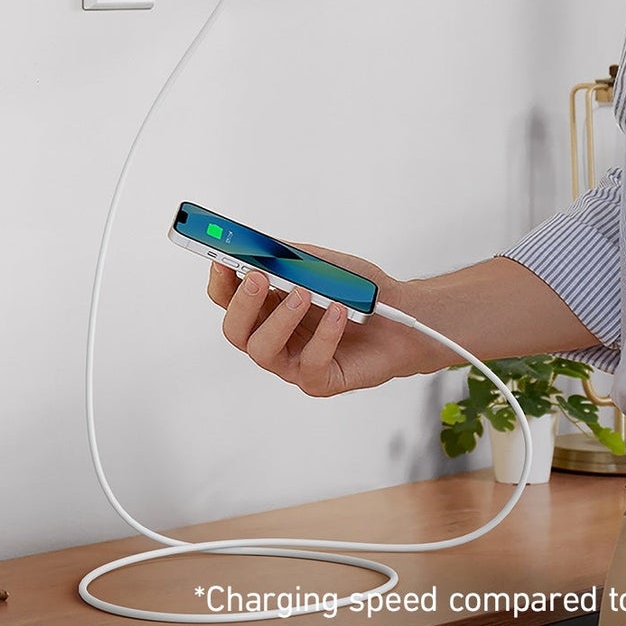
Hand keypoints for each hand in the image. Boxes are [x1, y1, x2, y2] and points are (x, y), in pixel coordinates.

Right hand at [207, 244, 429, 395]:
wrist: (404, 317)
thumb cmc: (362, 293)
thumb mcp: (325, 264)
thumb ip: (292, 256)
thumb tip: (260, 245)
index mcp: (269, 307)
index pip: (229, 299)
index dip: (221, 281)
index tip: (221, 260)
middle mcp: (275, 336)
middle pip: (236, 330)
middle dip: (243, 303)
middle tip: (259, 277)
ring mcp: (294, 362)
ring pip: (264, 350)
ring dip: (280, 319)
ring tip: (302, 293)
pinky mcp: (320, 380)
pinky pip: (311, 363)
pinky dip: (324, 334)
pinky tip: (338, 312)